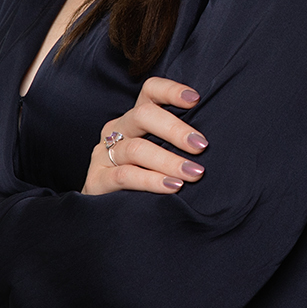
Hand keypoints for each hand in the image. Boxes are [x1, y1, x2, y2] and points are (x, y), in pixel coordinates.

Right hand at [82, 77, 209, 195]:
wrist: (112, 216)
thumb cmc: (148, 178)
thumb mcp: (163, 153)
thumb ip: (179, 143)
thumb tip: (210, 141)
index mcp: (135, 119)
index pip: (149, 91)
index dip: (170, 91)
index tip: (195, 99)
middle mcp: (116, 130)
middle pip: (142, 115)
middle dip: (175, 129)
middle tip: (200, 146)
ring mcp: (103, 154)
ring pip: (136, 149)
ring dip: (168, 161)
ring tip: (193, 173)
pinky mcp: (96, 180)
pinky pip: (125, 175)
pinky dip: (151, 180)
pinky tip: (172, 186)